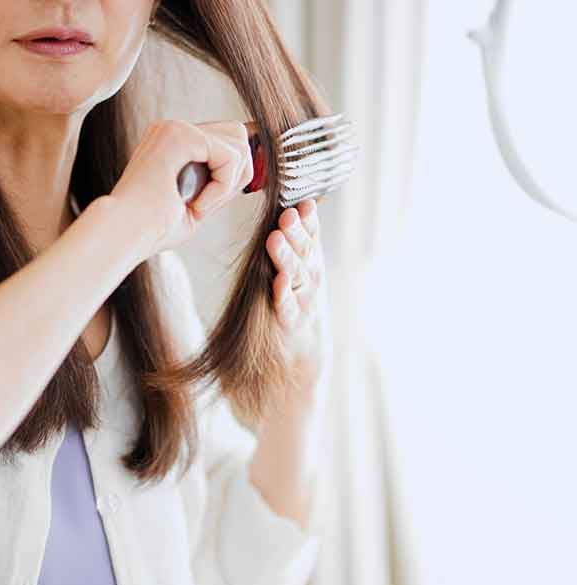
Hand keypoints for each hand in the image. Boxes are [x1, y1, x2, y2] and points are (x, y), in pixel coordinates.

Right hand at [108, 119, 254, 261]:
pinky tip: (196, 203)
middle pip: (237, 135)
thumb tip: (251, 167)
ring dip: (227, 184)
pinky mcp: (180, 135)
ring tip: (198, 205)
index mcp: (173, 143)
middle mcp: (172, 129)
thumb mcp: (196, 202)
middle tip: (206, 203)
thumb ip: (219, 181)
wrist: (122, 234)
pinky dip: (221, 187)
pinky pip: (229, 156)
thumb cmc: (152, 229)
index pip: (225, 142)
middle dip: (236, 174)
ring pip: (238, 144)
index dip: (231, 175)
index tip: (207, 204)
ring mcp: (175, 128)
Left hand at [265, 198, 332, 396]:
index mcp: (307, 277)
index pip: (310, 244)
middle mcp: (310, 292)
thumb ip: (288, 260)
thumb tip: (280, 223)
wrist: (298, 380)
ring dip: (289, 259)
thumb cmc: (288, 328)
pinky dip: (284, 301)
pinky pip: (289, 316)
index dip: (308, 223)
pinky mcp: (294, 335)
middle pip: (305, 257)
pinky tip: (277, 287)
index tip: (303, 201)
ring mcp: (305, 313)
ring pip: (299, 282)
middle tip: (287, 213)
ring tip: (276, 239)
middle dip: (297, 234)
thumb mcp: (290, 290)